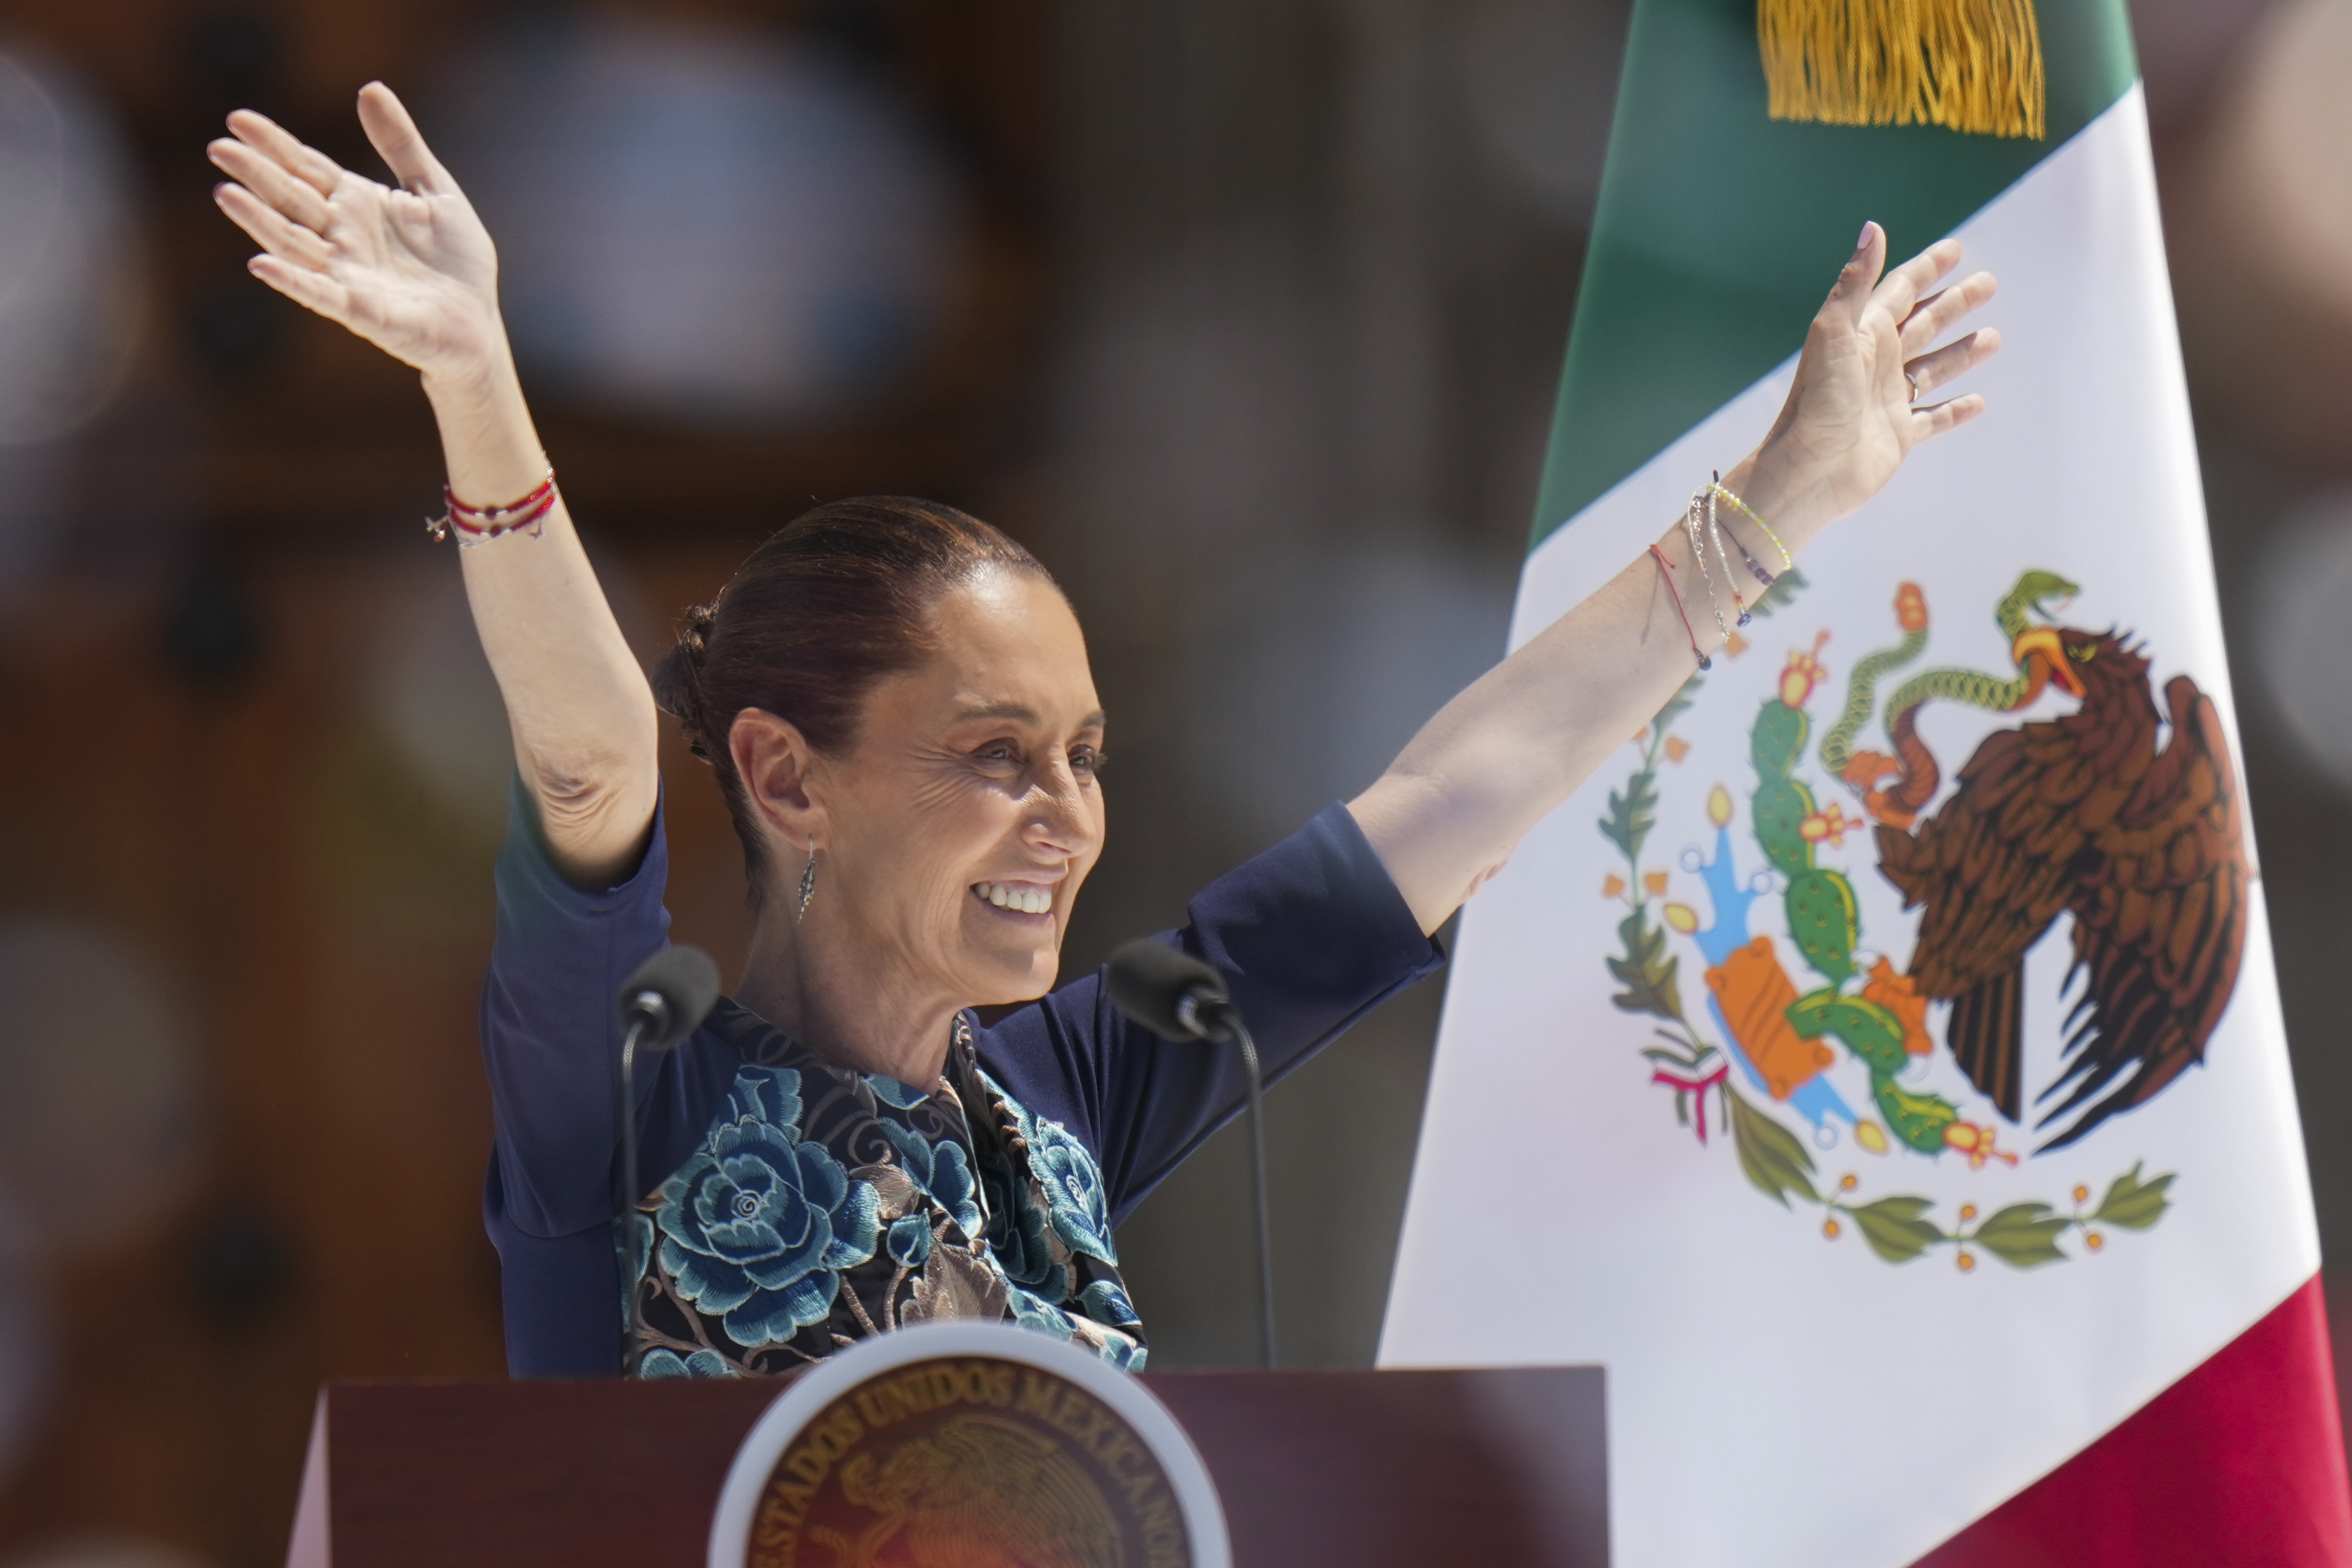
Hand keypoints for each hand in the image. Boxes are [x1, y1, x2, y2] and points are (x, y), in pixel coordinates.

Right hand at [208, 83, 504, 387]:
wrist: (480, 321)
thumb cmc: (456, 260)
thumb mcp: (435, 189)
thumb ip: (401, 144)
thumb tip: (370, 87)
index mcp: (355, 204)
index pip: (305, 168)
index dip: (274, 144)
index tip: (237, 119)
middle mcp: (341, 237)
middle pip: (290, 199)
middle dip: (256, 174)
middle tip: (219, 148)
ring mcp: (347, 274)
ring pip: (293, 244)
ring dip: (259, 221)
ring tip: (225, 194)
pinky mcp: (362, 312)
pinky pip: (321, 295)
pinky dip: (292, 281)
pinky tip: (262, 266)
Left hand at [1743, 223, 1999, 541]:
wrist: (1807, 471)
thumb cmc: (1816, 401)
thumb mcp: (1835, 333)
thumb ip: (1856, 283)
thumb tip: (1873, 228)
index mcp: (1862, 335)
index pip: (1900, 291)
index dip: (1927, 269)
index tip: (1956, 249)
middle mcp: (1876, 364)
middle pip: (1923, 324)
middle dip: (1954, 303)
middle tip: (1990, 282)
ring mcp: (1887, 400)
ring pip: (1933, 368)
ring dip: (1961, 352)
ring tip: (1994, 338)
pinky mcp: (1898, 435)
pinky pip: (1934, 417)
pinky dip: (1955, 410)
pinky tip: (1978, 402)